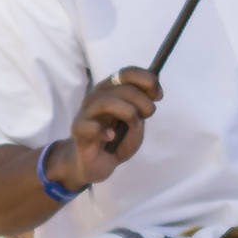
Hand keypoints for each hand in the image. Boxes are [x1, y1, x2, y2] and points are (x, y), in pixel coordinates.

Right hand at [59, 67, 158, 190]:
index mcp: (111, 90)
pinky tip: (111, 137)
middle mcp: (96, 96)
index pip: (127, 73)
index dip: (147, 80)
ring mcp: (85, 112)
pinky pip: (90, 126)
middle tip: (148, 114)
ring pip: (106, 102)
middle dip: (143, 101)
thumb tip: (152, 96)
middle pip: (122, 88)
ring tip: (134, 123)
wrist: (95, 164)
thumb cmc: (116, 140)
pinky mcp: (78, 130)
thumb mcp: (136, 124)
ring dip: (128, 112)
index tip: (159, 95)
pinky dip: (104, 132)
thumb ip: (143, 109)